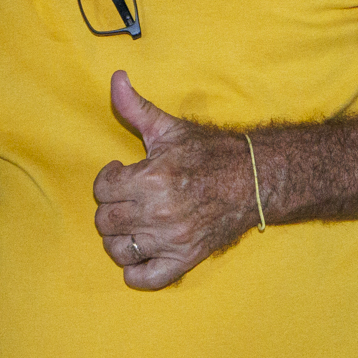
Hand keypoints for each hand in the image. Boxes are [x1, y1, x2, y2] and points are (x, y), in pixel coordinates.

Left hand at [93, 71, 257, 289]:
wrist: (255, 180)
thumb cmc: (210, 153)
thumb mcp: (170, 128)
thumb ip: (136, 107)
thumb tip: (115, 78)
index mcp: (152, 179)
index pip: (102, 190)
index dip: (107, 180)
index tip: (121, 174)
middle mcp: (159, 213)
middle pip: (105, 221)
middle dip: (111, 208)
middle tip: (127, 199)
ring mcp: (172, 239)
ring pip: (119, 250)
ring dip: (118, 238)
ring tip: (131, 224)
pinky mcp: (186, 258)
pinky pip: (147, 279)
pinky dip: (136, 272)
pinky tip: (140, 253)